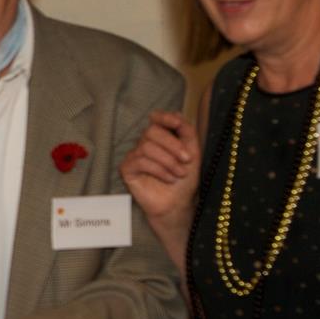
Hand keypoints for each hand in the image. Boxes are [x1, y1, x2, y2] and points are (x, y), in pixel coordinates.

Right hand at [120, 111, 199, 255]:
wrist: (178, 204)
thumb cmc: (184, 180)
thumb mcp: (192, 153)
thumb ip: (186, 132)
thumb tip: (177, 114)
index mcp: (161, 138)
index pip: (156, 119)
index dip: (164, 118)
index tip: (177, 123)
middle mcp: (145, 144)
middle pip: (152, 131)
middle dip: (172, 145)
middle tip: (186, 160)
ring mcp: (134, 156)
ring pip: (147, 147)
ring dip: (168, 161)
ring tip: (179, 174)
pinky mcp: (127, 169)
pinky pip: (140, 161)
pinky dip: (158, 169)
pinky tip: (169, 179)